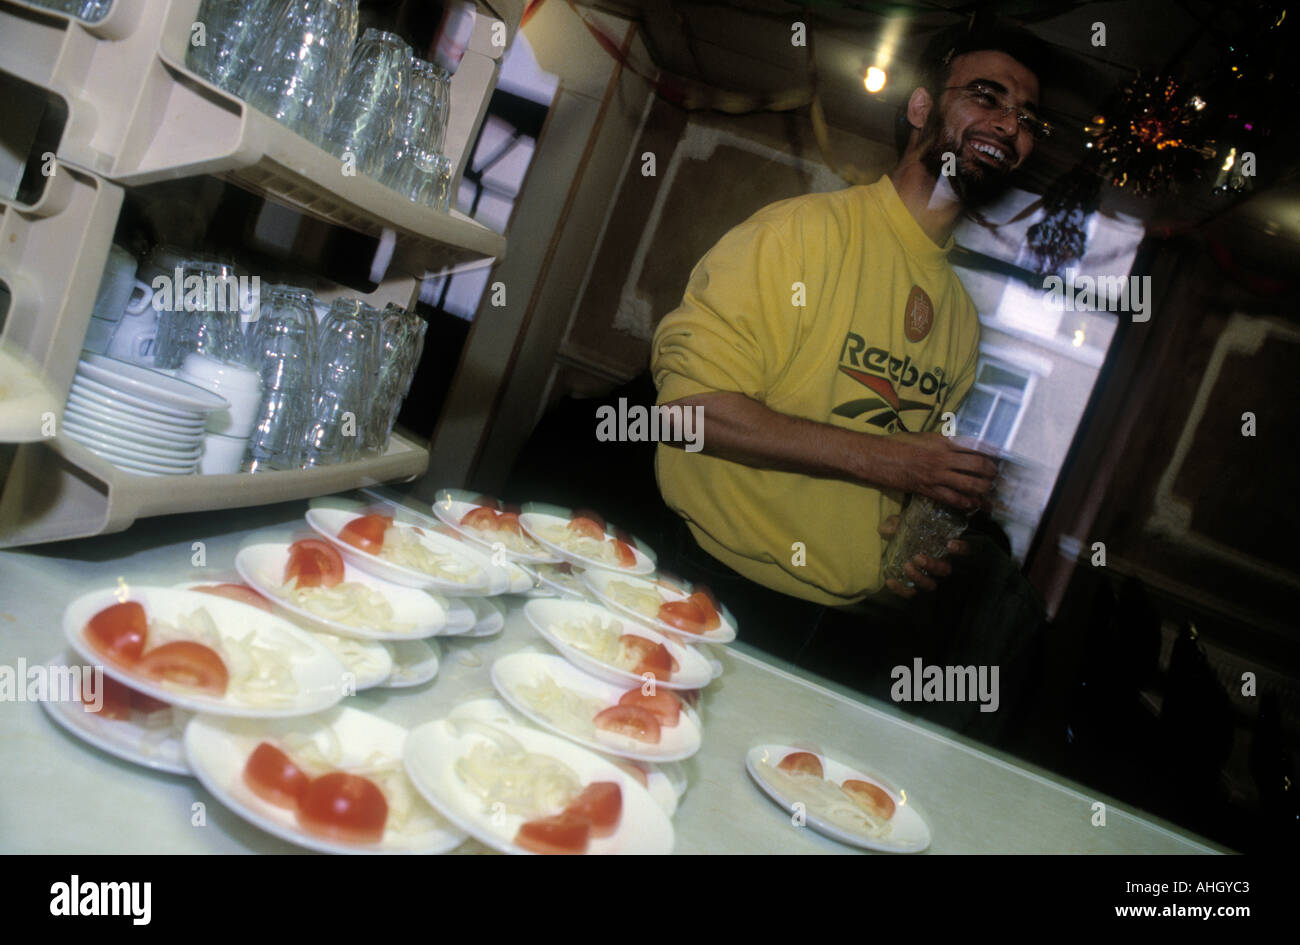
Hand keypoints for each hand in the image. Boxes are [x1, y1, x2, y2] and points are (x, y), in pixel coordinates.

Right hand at [869, 432, 997, 510]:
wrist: (878, 457)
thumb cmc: (899, 444)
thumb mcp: (925, 436)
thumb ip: (945, 441)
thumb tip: (964, 445)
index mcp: (944, 441)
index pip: (976, 446)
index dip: (991, 452)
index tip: (999, 456)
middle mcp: (943, 458)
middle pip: (979, 465)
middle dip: (992, 472)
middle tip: (995, 475)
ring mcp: (937, 475)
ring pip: (970, 484)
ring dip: (983, 488)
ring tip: (987, 489)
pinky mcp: (928, 490)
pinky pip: (954, 499)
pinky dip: (967, 503)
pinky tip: (973, 504)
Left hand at [877, 513, 970, 598]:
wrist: (896, 544)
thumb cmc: (907, 530)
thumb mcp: (903, 522)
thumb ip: (897, 523)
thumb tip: (891, 529)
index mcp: (946, 547)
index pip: (966, 550)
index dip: (962, 549)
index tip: (950, 544)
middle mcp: (942, 564)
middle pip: (946, 571)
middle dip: (933, 566)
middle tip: (918, 558)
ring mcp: (929, 577)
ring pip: (931, 585)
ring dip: (919, 578)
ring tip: (906, 567)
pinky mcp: (914, 586)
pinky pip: (911, 593)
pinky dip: (900, 589)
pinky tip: (890, 581)